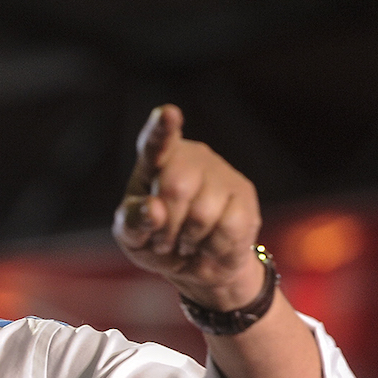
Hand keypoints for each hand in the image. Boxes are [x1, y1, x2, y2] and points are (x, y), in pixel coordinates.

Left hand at [113, 105, 263, 310]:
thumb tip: (152, 209)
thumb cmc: (155, 241)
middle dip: (166, 225)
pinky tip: (209, 245)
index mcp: (154, 161)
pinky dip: (213, 248)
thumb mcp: (133, 237)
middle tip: (163, 240)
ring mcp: (220, 172)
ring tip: (186, 242)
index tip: (168, 114)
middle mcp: (190, 157)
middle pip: (176, 187)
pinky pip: (229, 227)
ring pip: (203, 212)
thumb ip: (133, 222)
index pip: (156, 142)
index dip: (162, 129)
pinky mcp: (244, 194)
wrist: (197, 264)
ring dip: (189, 240)